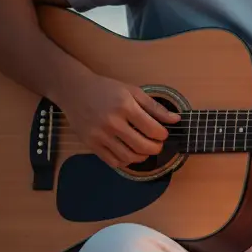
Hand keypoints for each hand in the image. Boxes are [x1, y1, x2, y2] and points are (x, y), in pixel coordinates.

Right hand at [56, 73, 180, 169]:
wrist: (75, 91)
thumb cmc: (106, 89)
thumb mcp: (133, 91)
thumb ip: (155, 107)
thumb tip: (176, 120)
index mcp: (125, 106)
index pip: (152, 129)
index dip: (162, 135)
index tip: (163, 134)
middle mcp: (112, 122)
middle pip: (142, 146)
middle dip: (156, 148)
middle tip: (157, 145)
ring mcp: (100, 135)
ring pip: (128, 157)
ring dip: (142, 157)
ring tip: (145, 150)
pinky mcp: (90, 144)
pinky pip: (112, 162)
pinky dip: (125, 162)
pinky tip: (129, 154)